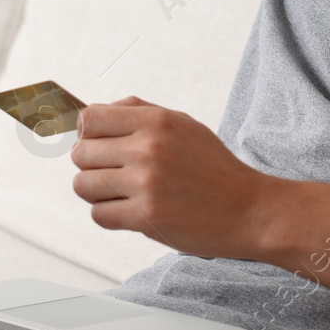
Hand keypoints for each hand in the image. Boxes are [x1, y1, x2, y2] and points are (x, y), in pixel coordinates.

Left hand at [69, 96, 271, 260]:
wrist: (248, 209)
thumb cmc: (214, 167)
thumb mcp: (182, 124)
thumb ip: (138, 112)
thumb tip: (90, 115)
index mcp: (156, 121)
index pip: (89, 119)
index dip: (86, 134)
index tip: (97, 145)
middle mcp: (148, 148)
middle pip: (81, 153)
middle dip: (91, 165)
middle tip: (115, 173)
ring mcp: (146, 183)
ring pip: (83, 185)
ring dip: (96, 193)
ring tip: (121, 194)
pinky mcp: (146, 216)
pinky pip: (98, 215)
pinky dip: (109, 216)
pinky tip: (131, 211)